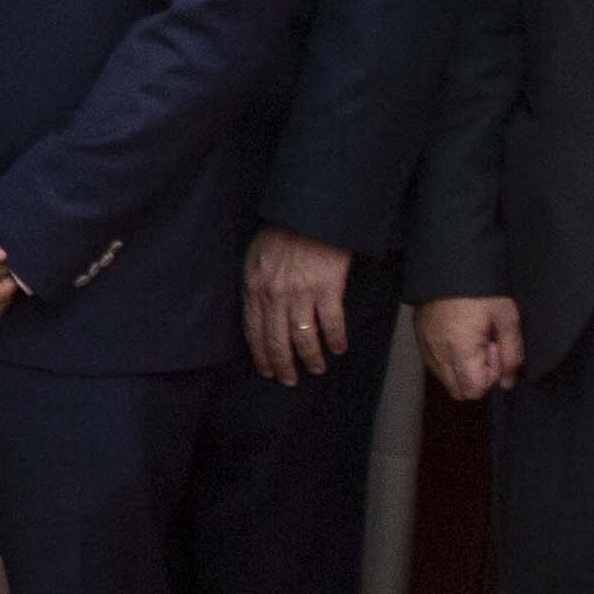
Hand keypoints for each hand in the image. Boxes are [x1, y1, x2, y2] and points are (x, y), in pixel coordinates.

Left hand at [242, 227, 354, 386]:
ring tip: (316, 369)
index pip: (254, 331)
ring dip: (311, 358)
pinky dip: (335, 339)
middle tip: (289, 381)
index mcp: (254, 287)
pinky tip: (338, 349)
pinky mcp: (328, 288)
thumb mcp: (255, 256)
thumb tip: (257, 310)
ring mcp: (301, 293)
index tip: (267, 371)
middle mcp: (275, 295)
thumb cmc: (282, 230)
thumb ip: (255, 285)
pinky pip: (331, 323)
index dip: (261, 355)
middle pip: (277, 340)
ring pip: (304, 337)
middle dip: (283, 366)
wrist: (310, 212)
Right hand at [416, 296, 521, 400]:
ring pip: (445, 380)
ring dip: (462, 370)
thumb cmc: (482, 288)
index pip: (474, 390)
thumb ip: (512, 353)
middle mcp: (438, 353)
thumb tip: (508, 383)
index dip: (491, 375)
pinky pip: (434, 365)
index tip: (495, 348)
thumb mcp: (507, 317)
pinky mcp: (419, 338)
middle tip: (485, 347)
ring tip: (472, 340)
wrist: (449, 262)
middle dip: (476, 377)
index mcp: (460, 349)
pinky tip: (459, 337)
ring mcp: (426, 346)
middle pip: (459, 391)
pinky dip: (449, 361)